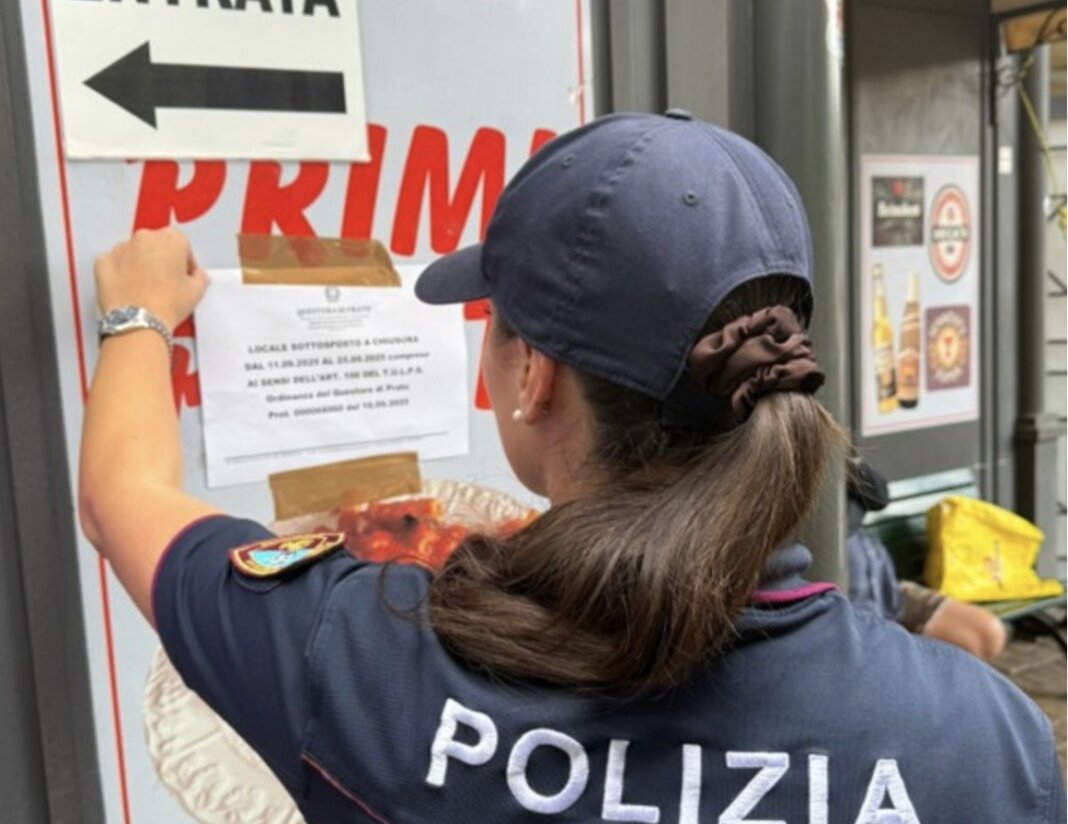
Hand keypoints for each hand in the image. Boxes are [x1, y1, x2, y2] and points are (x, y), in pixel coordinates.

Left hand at [94, 228, 208, 331]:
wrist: (139, 322)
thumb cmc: (166, 305)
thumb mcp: (196, 291)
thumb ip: (199, 277)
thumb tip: (197, 277)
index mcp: (171, 239)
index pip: (182, 245)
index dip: (185, 262)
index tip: (184, 275)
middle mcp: (145, 238)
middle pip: (156, 245)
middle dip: (161, 260)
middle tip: (166, 283)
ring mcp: (122, 249)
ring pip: (134, 253)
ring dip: (140, 265)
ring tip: (147, 289)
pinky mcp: (103, 262)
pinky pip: (113, 263)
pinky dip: (120, 273)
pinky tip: (130, 288)